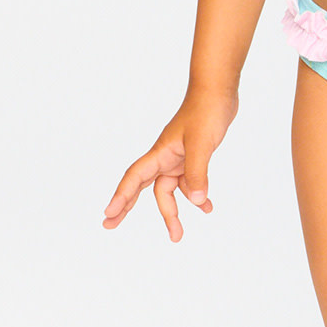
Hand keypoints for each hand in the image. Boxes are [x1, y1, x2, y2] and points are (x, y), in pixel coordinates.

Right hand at [102, 85, 238, 240]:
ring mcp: (177, 157)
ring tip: (177, 234)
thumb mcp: (202, 143)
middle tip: (110, 227)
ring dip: (173, 210)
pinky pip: (188, 182)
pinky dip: (195, 195)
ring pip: (168, 189)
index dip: (120, 197)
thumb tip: (197, 201)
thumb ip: (198, 172)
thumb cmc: (206, 111)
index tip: (108, 214)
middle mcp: (165, 157)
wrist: (218, 91)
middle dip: (128, 208)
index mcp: (160, 153)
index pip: (134, 178)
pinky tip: (207, 206)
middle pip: (142, 187)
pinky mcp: (191, 156)